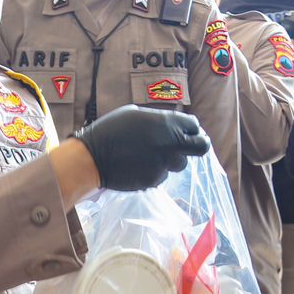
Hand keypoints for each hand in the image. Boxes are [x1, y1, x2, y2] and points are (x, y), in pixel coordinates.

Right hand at [74, 105, 210, 190]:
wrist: (92, 157)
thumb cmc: (110, 131)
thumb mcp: (135, 115)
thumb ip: (159, 120)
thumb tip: (173, 126)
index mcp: (165, 122)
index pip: (194, 125)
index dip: (191, 129)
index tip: (186, 133)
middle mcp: (169, 142)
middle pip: (201, 147)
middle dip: (198, 146)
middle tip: (189, 148)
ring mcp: (163, 162)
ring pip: (179, 163)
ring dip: (170, 160)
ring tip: (149, 157)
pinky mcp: (155, 179)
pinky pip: (162, 175)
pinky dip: (153, 171)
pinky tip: (138, 166)